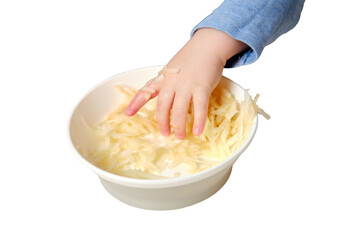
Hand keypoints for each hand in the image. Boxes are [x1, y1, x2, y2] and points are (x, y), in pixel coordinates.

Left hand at [125, 28, 247, 138]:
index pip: (146, 90)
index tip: (127, 113)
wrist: (207, 45)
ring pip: (179, 110)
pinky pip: (199, 107)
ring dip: (179, 125)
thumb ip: (167, 83)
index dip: (136, 103)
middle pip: (163, 106)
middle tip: (165, 134)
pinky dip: (198, 121)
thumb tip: (165, 99)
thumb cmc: (191, 58)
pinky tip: (197, 131)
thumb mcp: (173, 68)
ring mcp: (187, 85)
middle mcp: (172, 82)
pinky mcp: (202, 87)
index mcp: (163, 78)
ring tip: (180, 136)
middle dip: (163, 122)